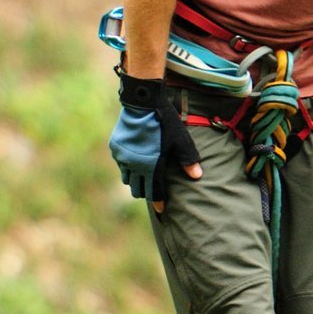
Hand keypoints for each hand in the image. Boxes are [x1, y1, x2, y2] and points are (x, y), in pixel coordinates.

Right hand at [108, 73, 201, 210]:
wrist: (142, 103)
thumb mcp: (181, 141)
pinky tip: (134, 162)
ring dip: (135, 181)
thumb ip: (188, 160)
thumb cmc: (165, 122)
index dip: (159, 202)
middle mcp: (134, 166)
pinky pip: (121, 164)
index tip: (162, 210)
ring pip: (127, 179)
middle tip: (153, 192)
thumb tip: (197, 176)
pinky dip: (127, 167)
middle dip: (146, 193)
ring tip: (143, 179)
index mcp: (151, 167)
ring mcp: (123, 158)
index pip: (155, 192)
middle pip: (138, 190)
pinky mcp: (116, 148)